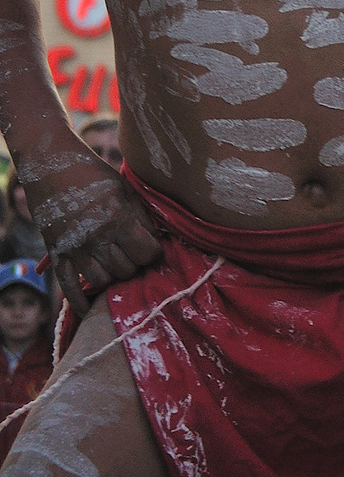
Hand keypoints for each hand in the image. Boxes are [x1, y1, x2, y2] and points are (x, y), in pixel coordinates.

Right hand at [31, 166, 161, 320]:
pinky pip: (69, 288)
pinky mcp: (58, 256)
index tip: (154, 248)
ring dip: (112, 278)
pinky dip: (80, 302)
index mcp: (118, 218)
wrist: (52, 167)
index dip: (154, 252)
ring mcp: (75, 250)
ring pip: (102, 282)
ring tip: (116, 266)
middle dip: (135, 265)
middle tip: (134, 255)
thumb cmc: (94, 174)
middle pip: (126, 270)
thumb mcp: (124, 188)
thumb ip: (142, 215)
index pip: (147, 253)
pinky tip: (89, 309)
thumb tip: (158, 237)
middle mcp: (97, 239)